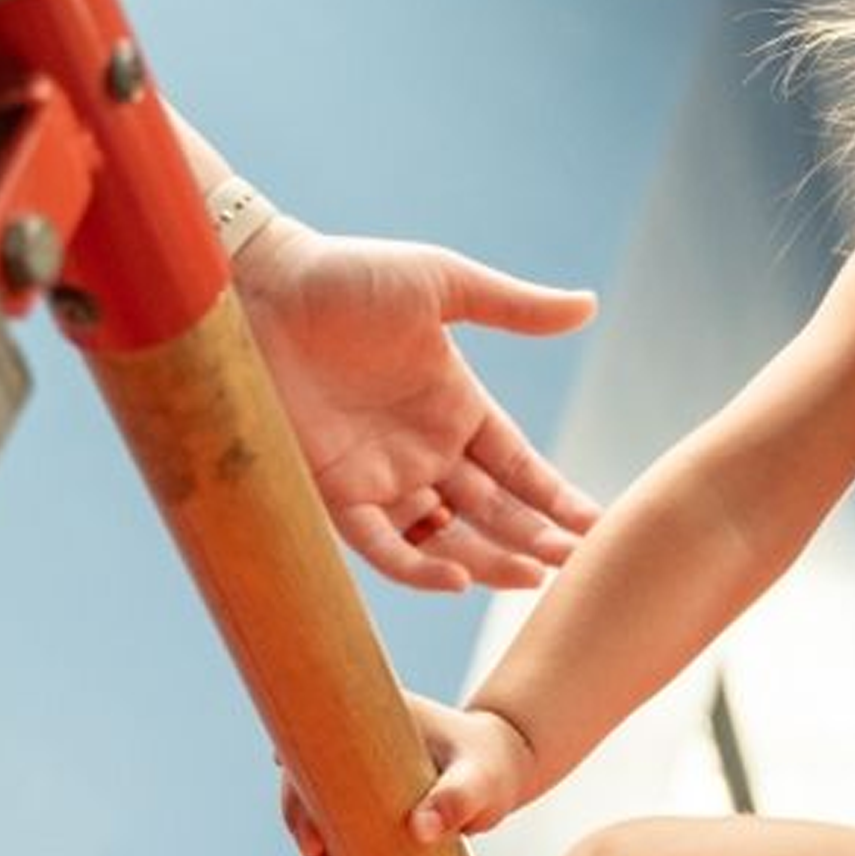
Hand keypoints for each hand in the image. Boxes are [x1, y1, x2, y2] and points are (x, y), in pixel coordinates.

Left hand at [232, 214, 599, 589]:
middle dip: (535, 538)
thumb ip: (515, 307)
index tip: (596, 525)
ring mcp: (381, 477)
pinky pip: (382, 544)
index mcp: (457, 409)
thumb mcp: (444, 284)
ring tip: (533, 574)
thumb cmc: (348, 276)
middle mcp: (424, 452)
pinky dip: (417, 567)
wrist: (258, 285)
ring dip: (490, 560)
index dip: (556, 498)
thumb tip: (588, 306)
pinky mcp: (333, 491)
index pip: (520, 468)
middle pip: (492, 512)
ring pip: (446, 538)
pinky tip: (458, 579)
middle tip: (575, 562)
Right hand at [279, 695, 539, 855]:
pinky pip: (337, 814)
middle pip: (309, 773)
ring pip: (319, 799)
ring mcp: (360, 762)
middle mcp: (359, 733)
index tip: (311, 827)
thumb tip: (420, 830)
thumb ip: (456, 799)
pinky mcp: (368, 789)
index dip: (301, 781)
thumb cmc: (493, 767)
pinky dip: (332, 841)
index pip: (319, 738)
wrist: (504, 769)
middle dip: (303, 817)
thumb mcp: (480, 780)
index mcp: (377, 713)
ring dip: (315, 836)